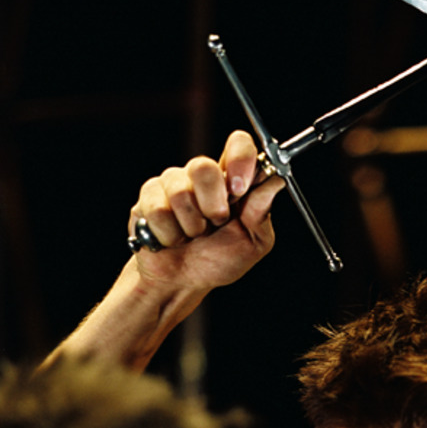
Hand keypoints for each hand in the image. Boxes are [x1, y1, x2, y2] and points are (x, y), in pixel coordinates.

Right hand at [127, 130, 286, 290]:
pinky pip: (158, 210)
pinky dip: (170, 235)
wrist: (183, 282)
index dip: (240, 159)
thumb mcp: (252, 242)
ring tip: (193, 236)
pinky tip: (172, 239)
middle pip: (203, 166)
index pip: (238, 145)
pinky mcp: (148, 197)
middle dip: (212, 205)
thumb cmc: (219, 260)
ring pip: (180, 191)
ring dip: (191, 226)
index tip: (239, 188)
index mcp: (231, 182)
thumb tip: (276, 181)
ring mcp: (172, 183)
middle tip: (215, 224)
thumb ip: (261, 211)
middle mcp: (202, 177)